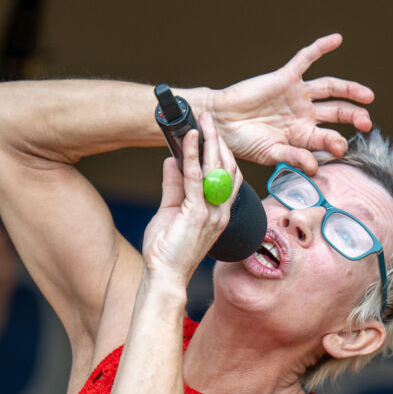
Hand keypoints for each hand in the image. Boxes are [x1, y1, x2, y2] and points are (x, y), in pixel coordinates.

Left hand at [141, 113, 240, 283]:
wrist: (163, 276)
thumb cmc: (166, 249)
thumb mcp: (170, 211)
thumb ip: (174, 186)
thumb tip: (171, 160)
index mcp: (219, 212)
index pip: (229, 176)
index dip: (222, 151)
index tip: (209, 131)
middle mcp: (221, 211)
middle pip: (227, 167)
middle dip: (218, 140)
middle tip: (207, 117)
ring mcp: (212, 213)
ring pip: (216, 169)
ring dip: (209, 141)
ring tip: (202, 120)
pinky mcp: (197, 214)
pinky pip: (196, 178)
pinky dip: (192, 156)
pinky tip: (189, 139)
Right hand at [208, 33, 373, 174]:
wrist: (220, 122)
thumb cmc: (243, 141)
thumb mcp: (270, 153)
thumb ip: (293, 157)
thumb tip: (314, 167)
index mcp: (302, 135)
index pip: (327, 137)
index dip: (336, 142)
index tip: (341, 148)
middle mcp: (303, 114)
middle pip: (336, 112)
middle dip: (353, 116)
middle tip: (366, 122)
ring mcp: (296, 94)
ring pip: (330, 88)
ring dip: (350, 90)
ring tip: (367, 96)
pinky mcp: (285, 77)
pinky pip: (306, 59)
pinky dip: (321, 48)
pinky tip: (337, 39)